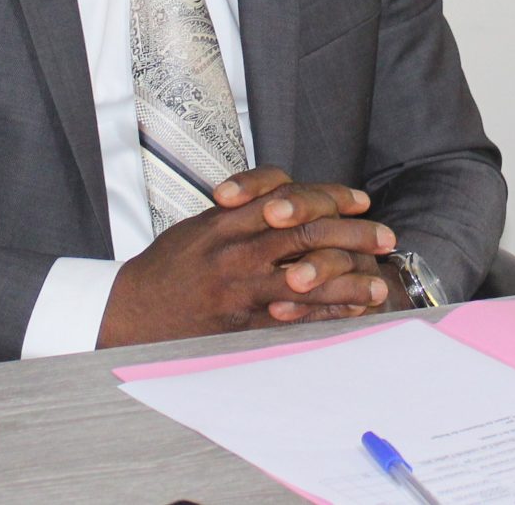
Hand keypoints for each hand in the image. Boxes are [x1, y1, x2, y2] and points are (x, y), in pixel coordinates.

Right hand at [97, 166, 396, 347]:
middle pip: (305, 231)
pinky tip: (349, 312)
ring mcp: (238, 285)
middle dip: (352, 234)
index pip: (288, 195)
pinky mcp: (239, 321)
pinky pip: (291, 316)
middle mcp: (235, 247)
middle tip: (385, 237)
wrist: (129, 312)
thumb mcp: (200, 224)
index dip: (329, 196)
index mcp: (227, 218)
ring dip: (348, 278)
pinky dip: (324, 313)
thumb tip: (288, 198)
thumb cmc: (168, 268)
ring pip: (305, 274)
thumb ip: (243, 209)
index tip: (360, 201)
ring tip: (378, 283)